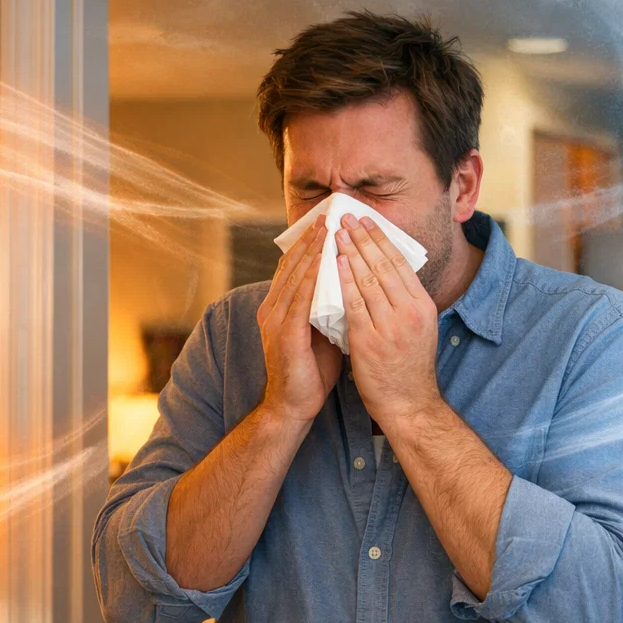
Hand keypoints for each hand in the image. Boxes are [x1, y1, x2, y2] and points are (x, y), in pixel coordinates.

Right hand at [257, 218, 341, 422]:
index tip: (326, 224)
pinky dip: (311, 277)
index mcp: (281, 308)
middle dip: (310, 240)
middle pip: (292, 266)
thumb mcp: (321, 333)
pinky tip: (323, 261)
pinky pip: (300, 298)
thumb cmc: (310, 372)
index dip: (309, 245)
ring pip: (295, 276)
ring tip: (326, 229)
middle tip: (326, 215)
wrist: (294, 406)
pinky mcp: (284, 333)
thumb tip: (350, 290)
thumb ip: (327, 310)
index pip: (295, 269)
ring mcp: (275, 320)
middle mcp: (273, 309)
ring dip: (311, 251)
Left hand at [334, 213, 440, 429]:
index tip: (367, 221)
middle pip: (383, 265)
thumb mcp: (418, 328)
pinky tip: (334, 264)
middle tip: (347, 217)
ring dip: (351, 252)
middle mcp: (409, 312)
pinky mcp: (370, 340)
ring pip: (368, 280)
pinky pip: (353, 303)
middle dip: (363, 238)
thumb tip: (391, 272)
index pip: (399, 264)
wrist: (408, 403)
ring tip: (336, 233)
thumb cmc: (409, 366)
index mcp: (422, 306)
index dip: (381, 239)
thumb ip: (406, 302)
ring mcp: (390, 326)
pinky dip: (343, 281)